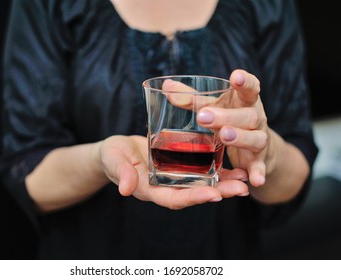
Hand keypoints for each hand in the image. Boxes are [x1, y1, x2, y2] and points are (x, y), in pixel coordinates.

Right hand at [99, 135, 248, 209]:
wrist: (117, 151)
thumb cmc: (113, 156)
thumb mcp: (114, 160)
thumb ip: (120, 173)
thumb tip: (125, 189)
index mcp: (151, 190)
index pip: (174, 199)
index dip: (193, 198)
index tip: (214, 195)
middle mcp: (167, 187)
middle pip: (195, 194)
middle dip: (218, 193)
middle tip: (242, 189)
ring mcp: (174, 179)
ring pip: (202, 184)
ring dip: (224, 183)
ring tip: (245, 179)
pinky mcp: (179, 167)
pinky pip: (200, 171)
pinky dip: (217, 170)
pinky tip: (235, 165)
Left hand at [196, 69, 268, 186]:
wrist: (256, 146)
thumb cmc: (230, 118)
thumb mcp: (214, 107)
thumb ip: (193, 98)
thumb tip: (166, 87)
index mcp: (245, 101)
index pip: (250, 88)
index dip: (244, 82)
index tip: (234, 76)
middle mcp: (256, 118)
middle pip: (247, 115)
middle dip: (227, 115)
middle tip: (204, 116)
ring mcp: (259, 139)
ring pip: (255, 138)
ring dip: (240, 138)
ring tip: (224, 136)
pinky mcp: (259, 161)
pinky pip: (259, 167)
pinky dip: (258, 172)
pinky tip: (255, 180)